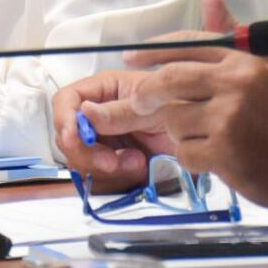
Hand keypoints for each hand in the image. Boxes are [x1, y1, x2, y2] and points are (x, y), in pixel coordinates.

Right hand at [53, 69, 175, 190]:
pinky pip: (99, 176)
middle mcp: (100, 114)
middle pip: (69, 135)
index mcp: (105, 90)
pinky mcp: (114, 162)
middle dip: (87, 152)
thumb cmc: (185, 108)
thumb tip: (84, 112)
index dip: (65, 119)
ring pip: (81, 159)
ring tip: (136, 162)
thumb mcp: (154, 107)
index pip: (67, 100)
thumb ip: (119, 111)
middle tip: (110, 162)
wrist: (203, 138)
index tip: (72, 138)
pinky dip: (116, 177)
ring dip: (105, 167)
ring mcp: (106, 139)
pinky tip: (138, 168)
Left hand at [95, 0, 267, 208]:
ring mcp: (228, 118)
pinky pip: (186, 153)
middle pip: (169, 79)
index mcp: (245, 57)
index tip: (133, 58)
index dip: (153, 50)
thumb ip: (236, 33)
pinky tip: (211, 158)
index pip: (188, 44)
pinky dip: (192, 158)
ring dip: (180, 131)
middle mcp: (235, 83)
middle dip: (146, 91)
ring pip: (174, 119)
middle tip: (137, 101)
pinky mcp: (225, 152)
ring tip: (201, 136)